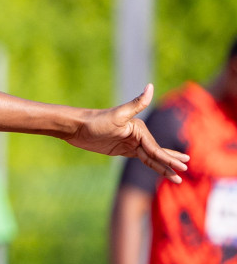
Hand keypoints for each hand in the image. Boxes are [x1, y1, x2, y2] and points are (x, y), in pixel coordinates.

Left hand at [67, 84, 188, 180]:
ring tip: (177, 177)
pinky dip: (152, 165)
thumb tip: (150, 86)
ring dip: (163, 166)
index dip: (168, 158)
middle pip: (157, 152)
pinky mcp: (123, 149)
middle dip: (171, 162)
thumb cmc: (95, 121)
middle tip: (186, 171)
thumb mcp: (117, 114)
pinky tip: (161, 168)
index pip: (155, 148)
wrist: (76, 127)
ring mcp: (131, 143)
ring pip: (151, 157)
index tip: (182, 166)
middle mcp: (138, 135)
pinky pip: (141, 159)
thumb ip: (137, 103)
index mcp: (139, 128)